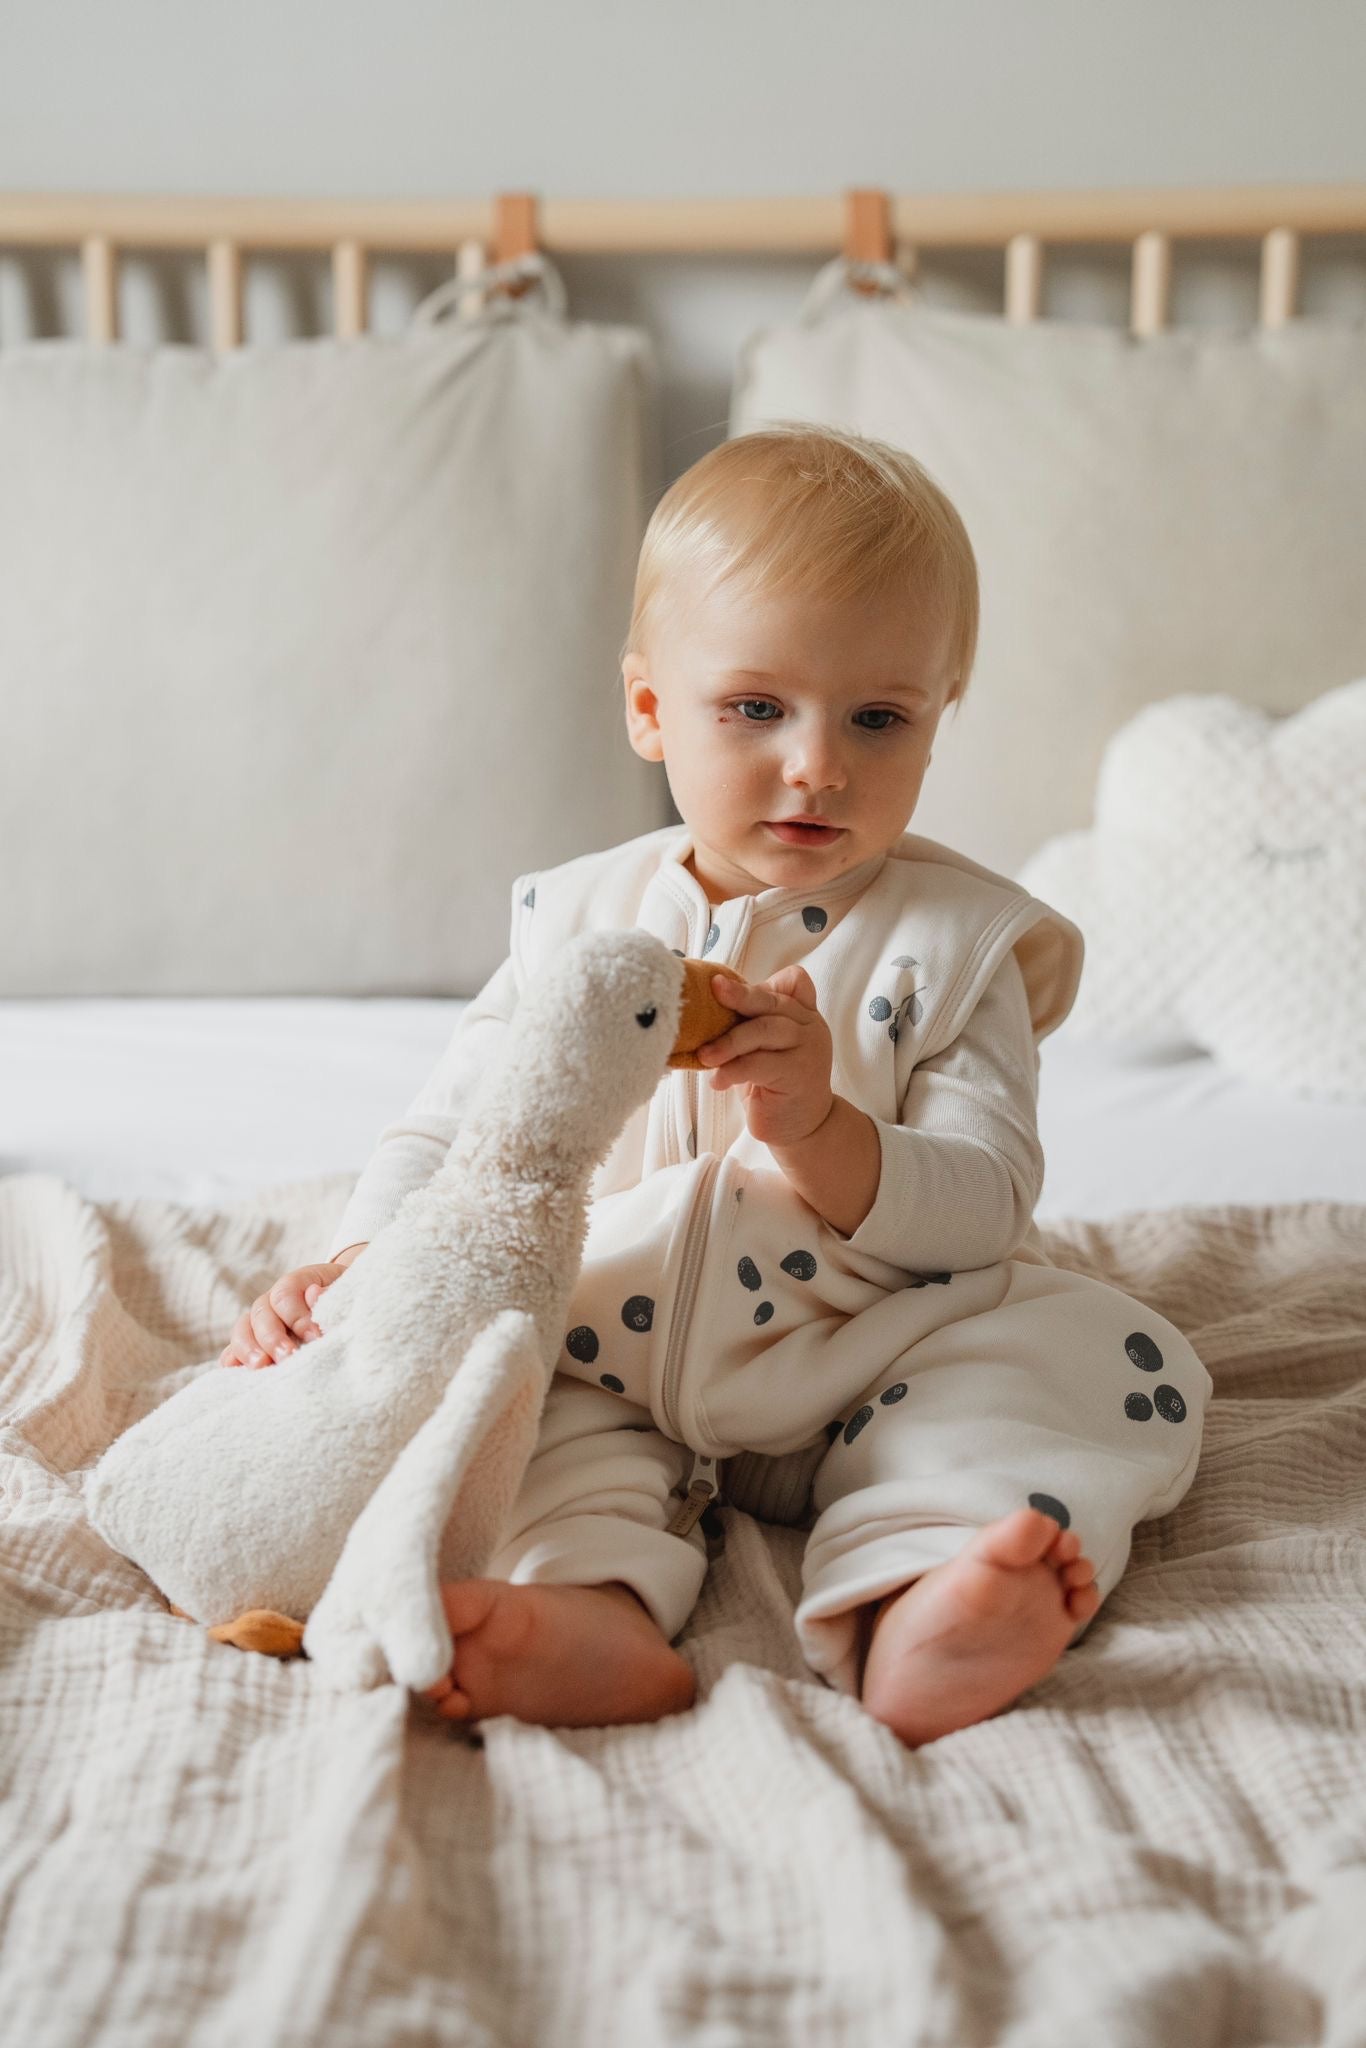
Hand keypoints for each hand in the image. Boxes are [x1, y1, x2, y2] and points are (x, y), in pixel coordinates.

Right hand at [217, 1259, 351, 1368]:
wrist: (345, 1311)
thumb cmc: (348, 1304)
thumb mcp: (348, 1292)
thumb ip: (333, 1293)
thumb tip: (314, 1294)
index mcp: (299, 1282)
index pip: (285, 1293)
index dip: (298, 1315)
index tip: (316, 1337)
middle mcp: (274, 1300)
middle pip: (261, 1312)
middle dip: (273, 1337)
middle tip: (289, 1357)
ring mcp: (261, 1321)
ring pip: (242, 1329)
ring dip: (248, 1349)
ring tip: (261, 1367)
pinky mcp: (253, 1343)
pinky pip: (233, 1350)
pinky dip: (232, 1361)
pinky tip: (238, 1374)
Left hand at [696, 964, 834, 1149]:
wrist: (804, 1128)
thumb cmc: (775, 1084)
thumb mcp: (764, 1049)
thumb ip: (753, 1024)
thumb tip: (707, 1004)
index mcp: (803, 1014)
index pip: (794, 982)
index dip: (764, 981)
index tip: (723, 983)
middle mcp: (810, 1027)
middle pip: (772, 1002)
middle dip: (738, 996)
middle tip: (711, 992)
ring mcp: (808, 1049)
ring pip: (764, 1030)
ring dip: (728, 1041)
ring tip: (704, 1056)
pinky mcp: (799, 1075)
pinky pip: (759, 1063)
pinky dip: (732, 1070)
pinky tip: (718, 1082)